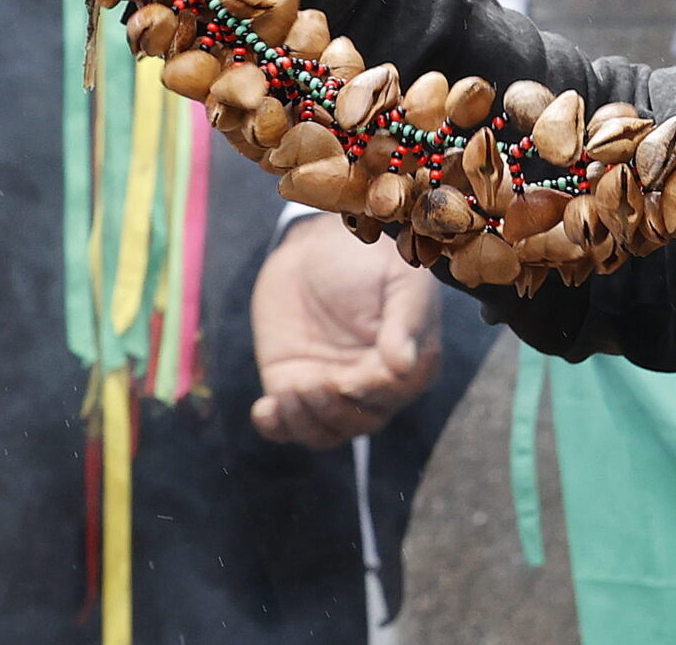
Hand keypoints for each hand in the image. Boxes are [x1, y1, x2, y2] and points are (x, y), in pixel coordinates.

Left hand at [249, 216, 440, 447]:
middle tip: (313, 381)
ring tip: (290, 388)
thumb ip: (406, 320)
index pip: (393, 395)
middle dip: (334, 410)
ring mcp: (331, 388)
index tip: (350, 378)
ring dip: (304, 421)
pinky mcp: (293, 385)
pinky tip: (266, 409)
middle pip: (359, 423)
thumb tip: (404, 365)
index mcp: (409, 362)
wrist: (318, 243)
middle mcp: (373, 385)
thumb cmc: (369, 256)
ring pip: (324, 432)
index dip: (370, 393)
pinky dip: (275, 426)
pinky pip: (286, 425)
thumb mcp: (399, 277)